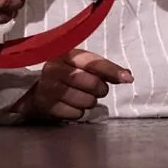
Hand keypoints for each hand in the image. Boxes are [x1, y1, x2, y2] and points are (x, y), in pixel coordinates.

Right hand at [15, 49, 133, 121]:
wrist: (39, 95)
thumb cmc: (66, 77)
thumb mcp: (81, 66)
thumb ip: (103, 69)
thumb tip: (127, 76)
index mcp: (65, 54)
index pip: (93, 62)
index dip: (111, 70)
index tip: (128, 78)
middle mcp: (54, 68)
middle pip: (92, 83)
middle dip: (99, 89)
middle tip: (94, 89)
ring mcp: (49, 88)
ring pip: (87, 100)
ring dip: (88, 102)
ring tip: (79, 96)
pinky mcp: (48, 106)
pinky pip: (77, 113)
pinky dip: (78, 112)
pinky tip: (69, 105)